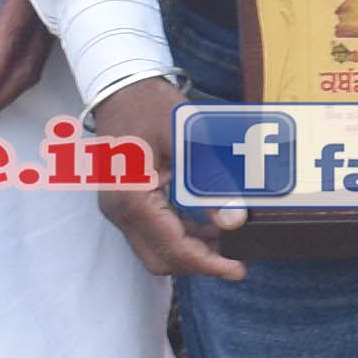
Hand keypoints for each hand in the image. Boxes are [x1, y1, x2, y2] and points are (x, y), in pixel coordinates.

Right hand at [84, 77, 246, 282]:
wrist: (123, 87)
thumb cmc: (152, 107)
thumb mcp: (188, 138)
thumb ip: (210, 180)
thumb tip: (235, 222)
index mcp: (130, 198)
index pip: (172, 247)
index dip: (208, 263)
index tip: (238, 270)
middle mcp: (118, 210)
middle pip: (161, 258)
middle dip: (199, 263)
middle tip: (237, 259)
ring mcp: (119, 209)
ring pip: (157, 250)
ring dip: (192, 250)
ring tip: (229, 242)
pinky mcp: (126, 203)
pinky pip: (154, 233)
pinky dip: (182, 236)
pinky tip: (209, 226)